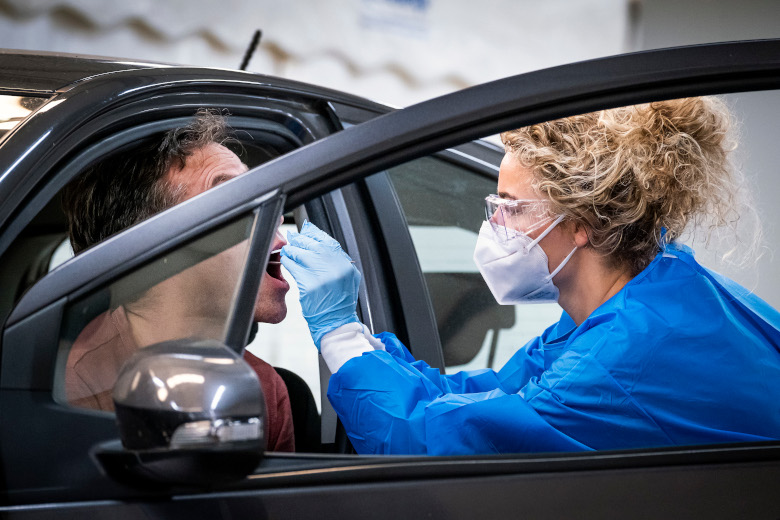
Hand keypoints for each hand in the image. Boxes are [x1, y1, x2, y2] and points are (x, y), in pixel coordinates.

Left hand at [280, 222, 360, 348]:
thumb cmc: (340, 303)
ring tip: (287, 249)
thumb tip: (323, 245)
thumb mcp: (348, 278)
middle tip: (293, 238)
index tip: (306, 230)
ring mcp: (322, 276)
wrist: (336, 323)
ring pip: (302, 254)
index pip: (328, 241)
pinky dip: (288, 261)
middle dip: (301, 239)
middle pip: (313, 245)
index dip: (314, 234)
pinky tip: (285, 260)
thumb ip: (338, 261)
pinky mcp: (309, 285)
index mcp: (345, 265)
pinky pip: (294, 267)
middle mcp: (335, 268)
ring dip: (292, 249)